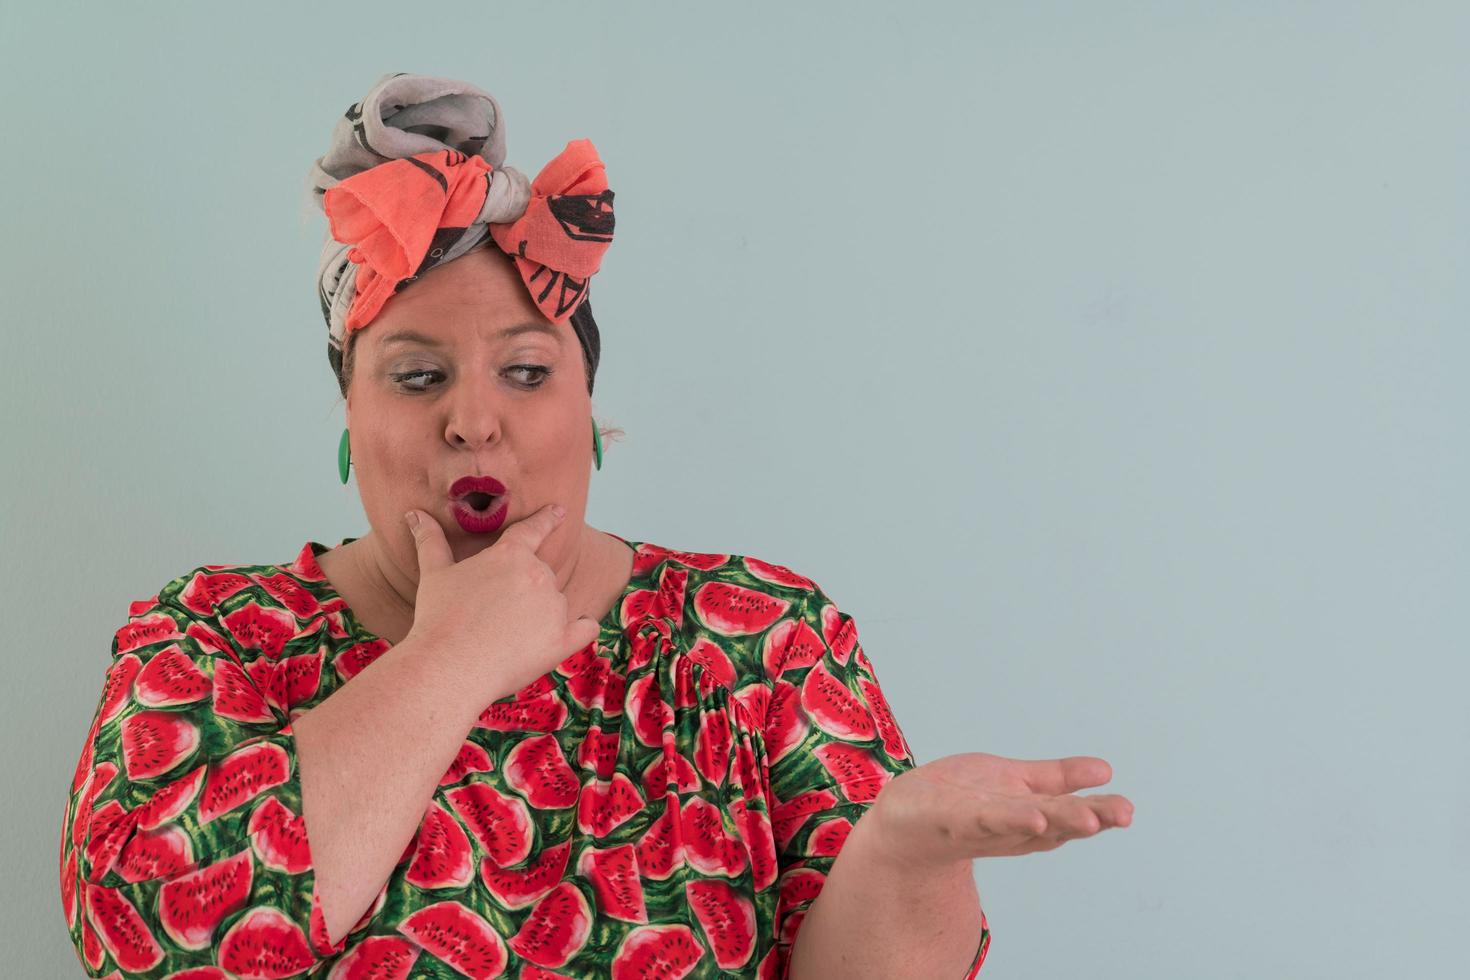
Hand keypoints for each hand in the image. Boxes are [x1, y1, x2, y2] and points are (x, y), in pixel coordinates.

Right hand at [402, 503, 602, 697]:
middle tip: (493, 613)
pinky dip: (581, 627)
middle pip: (540, 575)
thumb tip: (414, 514)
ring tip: (506, 635)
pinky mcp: (562, 639)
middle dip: (523, 590)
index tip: (559, 511)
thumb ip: (429, 541)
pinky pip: (585, 627)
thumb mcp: (433, 574)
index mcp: (511, 555)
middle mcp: (539, 575)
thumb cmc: (439, 618)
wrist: (451, 665)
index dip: (546, 518)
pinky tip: (572, 630)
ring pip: (555, 603)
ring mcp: (554, 607)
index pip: (532, 529)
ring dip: (541, 613)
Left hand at [866, 753, 1133, 867]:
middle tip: (1123, 814)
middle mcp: (1011, 826)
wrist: (902, 819)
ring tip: (1087, 818)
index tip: (1127, 810)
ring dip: (1055, 821)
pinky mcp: (952, 819)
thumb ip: (1057, 779)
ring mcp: (982, 824)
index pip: (1070, 815)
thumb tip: (1105, 771)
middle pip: (1054, 822)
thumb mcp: (1015, 783)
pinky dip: (1009, 818)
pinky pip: (984, 818)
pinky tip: (1032, 815)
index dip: (1099, 814)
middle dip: (1087, 818)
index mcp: (1031, 816)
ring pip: (1024, 822)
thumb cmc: (960, 799)